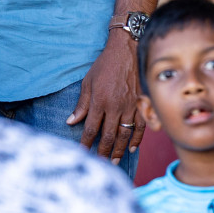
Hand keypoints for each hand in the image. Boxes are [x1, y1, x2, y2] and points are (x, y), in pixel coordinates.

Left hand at [68, 33, 144, 161]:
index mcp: (99, 101)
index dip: (86, 144)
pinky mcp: (142, 102)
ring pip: (125, 133)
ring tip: (115, 161)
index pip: (91, 129)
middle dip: (103, 152)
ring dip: (120, 149)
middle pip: (109, 136)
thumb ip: (81, 104)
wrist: (127, 49)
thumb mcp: (88, 81)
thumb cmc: (105, 64)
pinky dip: (138, 138)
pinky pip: (141, 124)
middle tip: (99, 164)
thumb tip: (71, 122)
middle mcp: (115, 106)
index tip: (82, 154)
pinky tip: (133, 147)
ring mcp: (130, 105)